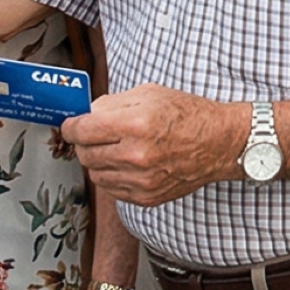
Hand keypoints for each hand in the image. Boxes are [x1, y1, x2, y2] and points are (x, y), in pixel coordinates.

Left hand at [63, 85, 245, 206]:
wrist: (219, 143)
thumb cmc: (188, 114)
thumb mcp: (150, 93)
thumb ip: (112, 103)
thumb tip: (85, 114)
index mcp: (136, 123)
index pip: (82, 130)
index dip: (71, 126)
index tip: (70, 125)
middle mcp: (136, 155)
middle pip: (85, 153)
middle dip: (85, 142)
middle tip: (95, 134)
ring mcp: (141, 180)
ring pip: (95, 174)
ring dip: (99, 160)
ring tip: (116, 148)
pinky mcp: (146, 197)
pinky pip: (112, 189)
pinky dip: (113, 175)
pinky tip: (128, 163)